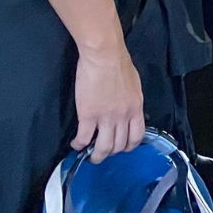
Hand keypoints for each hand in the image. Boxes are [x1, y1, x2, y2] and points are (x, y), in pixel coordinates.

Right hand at [72, 41, 143, 161]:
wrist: (105, 56)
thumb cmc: (119, 64)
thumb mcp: (134, 85)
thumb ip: (131, 100)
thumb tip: (128, 108)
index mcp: (136, 108)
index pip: (137, 136)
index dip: (129, 146)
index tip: (122, 147)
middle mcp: (123, 116)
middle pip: (120, 145)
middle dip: (111, 152)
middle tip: (103, 152)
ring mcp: (106, 118)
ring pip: (103, 147)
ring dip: (96, 155)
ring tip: (91, 156)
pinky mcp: (88, 115)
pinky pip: (83, 138)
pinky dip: (79, 145)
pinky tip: (76, 144)